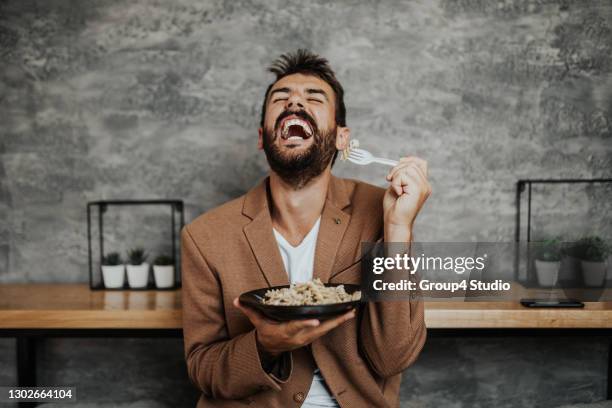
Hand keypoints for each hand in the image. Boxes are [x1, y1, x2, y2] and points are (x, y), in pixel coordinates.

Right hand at [233, 298, 355, 356]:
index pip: (295, 327)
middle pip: (318, 329)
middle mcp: (299, 336)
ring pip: (326, 329)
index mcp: (285, 331)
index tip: (315, 320)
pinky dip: (337, 322)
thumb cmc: (266, 332)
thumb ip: (250, 310)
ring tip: (352, 311)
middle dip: (333, 322)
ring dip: (339, 321)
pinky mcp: (312, 337)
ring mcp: (307, 338)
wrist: (271, 349)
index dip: (305, 324)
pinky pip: (327, 329)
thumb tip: (238, 300)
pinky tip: (347, 314)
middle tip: (348, 312)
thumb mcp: (257, 322)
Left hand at [383, 156, 430, 236]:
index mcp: (422, 184)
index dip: (409, 160)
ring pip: (408, 168)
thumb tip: (400, 161)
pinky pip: (403, 176)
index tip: (397, 163)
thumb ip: (401, 174)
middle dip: (397, 168)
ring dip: (396, 176)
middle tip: (389, 179)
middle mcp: (425, 185)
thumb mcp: (397, 186)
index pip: (420, 163)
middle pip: (412, 164)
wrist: (395, 222)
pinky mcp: (418, 190)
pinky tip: (398, 193)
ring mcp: (423, 187)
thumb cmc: (394, 207)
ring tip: (395, 188)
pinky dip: (396, 182)